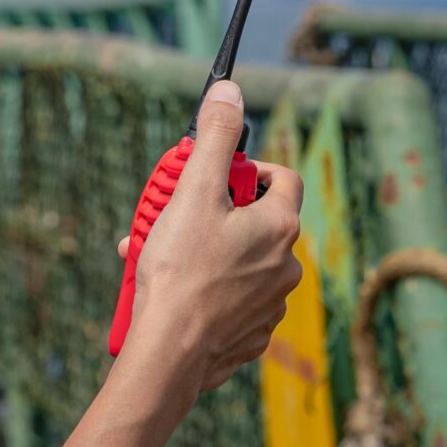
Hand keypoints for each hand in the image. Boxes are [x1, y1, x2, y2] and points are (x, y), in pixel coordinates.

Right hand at [115, 80, 303, 396]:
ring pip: (238, 261)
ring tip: (159, 257)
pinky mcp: (251, 335)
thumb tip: (229, 92)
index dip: (245, 169)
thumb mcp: (194, 192)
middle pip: (254, 220)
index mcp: (281, 226)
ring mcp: (271, 304)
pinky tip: (173, 292)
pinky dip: (206, 290)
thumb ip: (214, 137)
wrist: (169, 354)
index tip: (212, 176)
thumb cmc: (180, 271)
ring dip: (204, 252)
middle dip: (211, 212)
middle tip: (173, 216)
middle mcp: (287, 265)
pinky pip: (232, 299)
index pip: (280, 177)